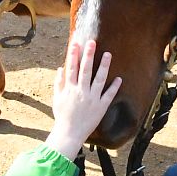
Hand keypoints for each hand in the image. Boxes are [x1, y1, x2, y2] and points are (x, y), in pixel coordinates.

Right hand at [44, 39, 120, 159]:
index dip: (73, 55)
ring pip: (99, 79)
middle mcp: (81, 91)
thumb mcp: (57, 99)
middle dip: (88, 55)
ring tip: (108, 54)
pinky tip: (119, 78)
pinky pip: (108, 95)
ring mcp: (92, 99)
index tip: (76, 43)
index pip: (71, 68)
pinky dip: (114, 87)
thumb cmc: (62, 116)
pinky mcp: (100, 107)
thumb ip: (58, 83)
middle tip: (92, 42)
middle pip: (85, 70)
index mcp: (70, 89)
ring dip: (104, 66)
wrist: (69, 133)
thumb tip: (60, 68)